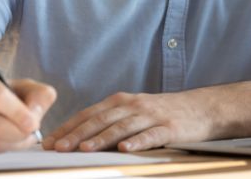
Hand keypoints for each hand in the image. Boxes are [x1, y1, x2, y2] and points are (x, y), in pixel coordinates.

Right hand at [0, 70, 56, 158]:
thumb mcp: (21, 85)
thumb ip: (38, 94)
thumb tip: (37, 113)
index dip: (18, 113)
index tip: (33, 122)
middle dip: (22, 133)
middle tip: (32, 130)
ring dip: (16, 142)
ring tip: (22, 134)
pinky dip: (5, 149)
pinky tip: (7, 139)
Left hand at [42, 91, 211, 152]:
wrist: (201, 108)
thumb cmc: (163, 113)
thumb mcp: (134, 111)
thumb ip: (111, 121)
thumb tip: (80, 138)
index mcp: (121, 101)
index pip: (89, 114)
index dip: (68, 127)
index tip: (49, 141)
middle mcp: (133, 105)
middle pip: (100, 120)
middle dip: (76, 134)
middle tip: (57, 147)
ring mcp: (151, 116)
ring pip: (121, 127)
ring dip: (101, 138)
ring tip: (84, 149)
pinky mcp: (169, 128)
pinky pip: (150, 136)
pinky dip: (137, 142)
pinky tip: (124, 149)